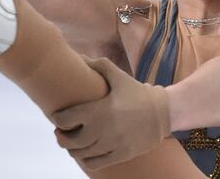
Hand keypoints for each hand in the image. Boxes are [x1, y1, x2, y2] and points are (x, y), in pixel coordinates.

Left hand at [50, 57, 170, 170]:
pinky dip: (85, 159)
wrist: (163, 112)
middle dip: (61, 136)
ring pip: (80, 154)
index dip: (57, 119)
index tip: (56, 117)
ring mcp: (112, 144)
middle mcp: (103, 129)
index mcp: (99, 109)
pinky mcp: (120, 155)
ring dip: (72, 149)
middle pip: (69, 140)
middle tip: (60, 132)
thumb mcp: (119, 76)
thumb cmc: (137, 93)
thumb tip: (80, 56)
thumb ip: (99, 66)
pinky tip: (85, 153)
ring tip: (72, 142)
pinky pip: (94, 163)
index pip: (65, 119)